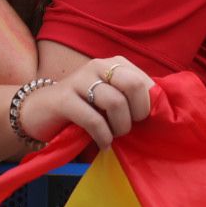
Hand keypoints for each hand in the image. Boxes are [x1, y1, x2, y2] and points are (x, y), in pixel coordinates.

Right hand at [16, 56, 152, 151]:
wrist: (39, 112)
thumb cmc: (84, 108)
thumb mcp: (111, 98)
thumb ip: (134, 98)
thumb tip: (165, 109)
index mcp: (114, 63)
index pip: (146, 82)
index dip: (148, 106)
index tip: (140, 120)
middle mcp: (97, 65)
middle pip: (133, 86)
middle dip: (137, 113)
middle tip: (128, 127)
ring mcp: (78, 79)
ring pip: (115, 103)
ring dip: (119, 127)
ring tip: (113, 135)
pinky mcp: (63, 98)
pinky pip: (93, 119)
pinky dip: (102, 136)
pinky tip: (102, 142)